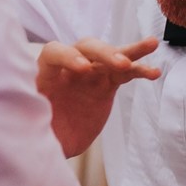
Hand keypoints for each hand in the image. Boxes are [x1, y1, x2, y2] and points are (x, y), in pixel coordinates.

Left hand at [37, 36, 160, 157]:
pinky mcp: (104, 85)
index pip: (54, 53)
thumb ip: (32, 119)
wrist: (52, 142)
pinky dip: (139, 71)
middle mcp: (67, 69)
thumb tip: (31, 121)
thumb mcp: (30, 128)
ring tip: (151, 44)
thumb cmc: (35, 133)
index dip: (68, 57)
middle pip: (86, 48)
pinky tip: (154, 73)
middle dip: (104, 53)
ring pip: (109, 55)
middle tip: (120, 64)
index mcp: (44, 75)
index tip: (84, 70)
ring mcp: (89, 75)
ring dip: (130, 50)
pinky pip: (124, 74)